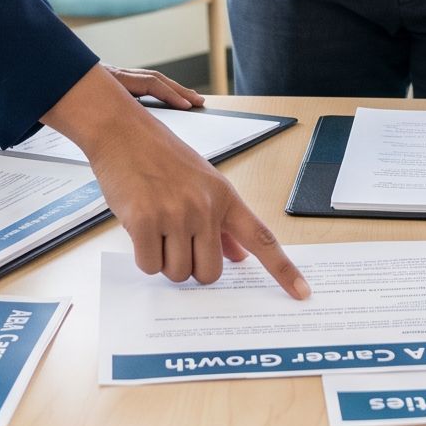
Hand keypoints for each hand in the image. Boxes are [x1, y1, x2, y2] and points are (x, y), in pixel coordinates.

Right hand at [46, 66, 308, 295]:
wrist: (123, 132)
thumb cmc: (161, 156)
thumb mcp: (202, 182)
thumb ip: (222, 222)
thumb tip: (239, 256)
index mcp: (225, 198)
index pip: (262, 239)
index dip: (284, 271)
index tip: (301, 294)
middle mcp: (205, 208)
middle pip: (210, 273)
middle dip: (192, 269)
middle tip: (177, 245)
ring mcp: (176, 214)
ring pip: (178, 273)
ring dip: (165, 262)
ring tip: (156, 230)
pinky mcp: (146, 221)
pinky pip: (150, 266)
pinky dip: (144, 257)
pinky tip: (140, 229)